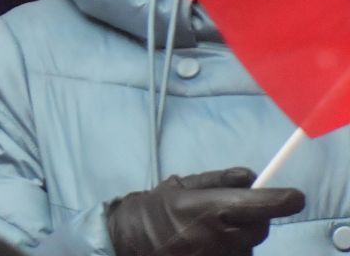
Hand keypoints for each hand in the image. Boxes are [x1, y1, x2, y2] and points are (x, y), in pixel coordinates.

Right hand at [106, 169, 304, 255]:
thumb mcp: (179, 187)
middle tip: (243, 208)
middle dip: (259, 216)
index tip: (296, 196)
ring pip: (250, 245)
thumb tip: (250, 176)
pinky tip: (213, 243)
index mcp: (203, 209)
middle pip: (259, 227)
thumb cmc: (153, 211)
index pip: (254, 205)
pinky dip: (235, 248)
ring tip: (217, 228)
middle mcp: (215, 236)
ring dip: (244, 234)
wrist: (129, 244)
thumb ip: (216, 181)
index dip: (280, 200)